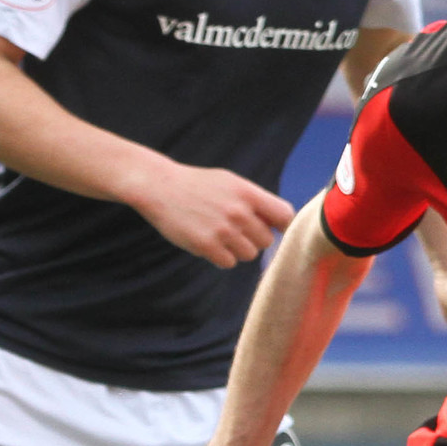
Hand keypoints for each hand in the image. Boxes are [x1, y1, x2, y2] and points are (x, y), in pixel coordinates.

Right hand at [132, 164, 294, 266]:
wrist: (160, 187)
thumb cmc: (199, 186)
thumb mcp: (231, 183)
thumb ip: (256, 201)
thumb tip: (282, 226)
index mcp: (248, 193)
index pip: (285, 216)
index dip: (282, 226)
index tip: (273, 228)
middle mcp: (239, 212)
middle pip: (267, 240)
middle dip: (254, 238)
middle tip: (236, 229)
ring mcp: (223, 230)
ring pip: (249, 254)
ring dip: (238, 249)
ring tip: (220, 234)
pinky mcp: (206, 246)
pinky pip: (229, 262)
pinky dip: (222, 257)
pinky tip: (209, 242)